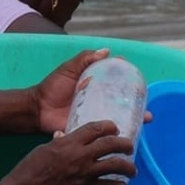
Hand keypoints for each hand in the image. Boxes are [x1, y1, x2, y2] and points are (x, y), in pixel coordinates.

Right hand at [5, 121, 137, 184]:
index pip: (95, 129)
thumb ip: (59, 143)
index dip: (108, 126)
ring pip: (115, 165)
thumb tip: (65, 137)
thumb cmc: (29, 168)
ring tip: (132, 169)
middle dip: (124, 144)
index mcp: (69, 142)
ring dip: (128, 167)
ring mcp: (85, 173)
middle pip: (110, 144)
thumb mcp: (43, 149)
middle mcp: (81, 155)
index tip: (114, 128)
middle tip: (129, 147)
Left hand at [29, 48, 153, 133]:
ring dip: (134, 118)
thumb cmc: (51, 88)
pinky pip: (107, 131)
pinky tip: (131, 133)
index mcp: (95, 86)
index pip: (116, 82)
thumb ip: (84, 59)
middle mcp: (98, 100)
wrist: (37, 110)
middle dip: (137, 103)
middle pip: (122, 101)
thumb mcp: (68, 70)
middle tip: (146, 105)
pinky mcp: (90, 128)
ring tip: (145, 120)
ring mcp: (95, 115)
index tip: (139, 80)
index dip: (129, 81)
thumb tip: (106, 51)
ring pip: (119, 116)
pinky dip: (119, 132)